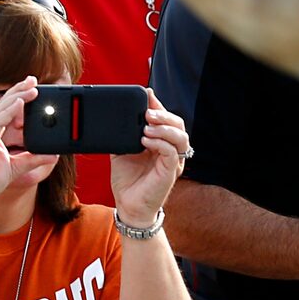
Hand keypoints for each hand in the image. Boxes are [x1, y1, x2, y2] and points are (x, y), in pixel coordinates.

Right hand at [0, 76, 50, 215]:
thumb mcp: (14, 168)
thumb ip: (31, 159)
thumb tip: (52, 155)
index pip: (2, 109)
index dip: (17, 96)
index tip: (32, 86)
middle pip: (1, 104)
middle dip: (18, 90)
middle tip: (34, 80)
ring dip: (17, 97)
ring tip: (33, 89)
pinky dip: (7, 112)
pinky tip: (19, 103)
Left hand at [111, 97, 189, 224]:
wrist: (128, 205)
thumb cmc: (128, 180)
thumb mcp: (121, 151)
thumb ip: (123, 134)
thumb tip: (117, 116)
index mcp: (161, 143)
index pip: (166, 119)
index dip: (159, 105)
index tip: (146, 94)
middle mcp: (170, 150)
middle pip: (178, 124)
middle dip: (164, 114)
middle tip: (146, 112)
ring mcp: (173, 161)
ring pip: (181, 137)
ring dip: (164, 128)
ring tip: (146, 126)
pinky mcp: (171, 172)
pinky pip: (173, 152)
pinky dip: (161, 143)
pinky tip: (146, 141)